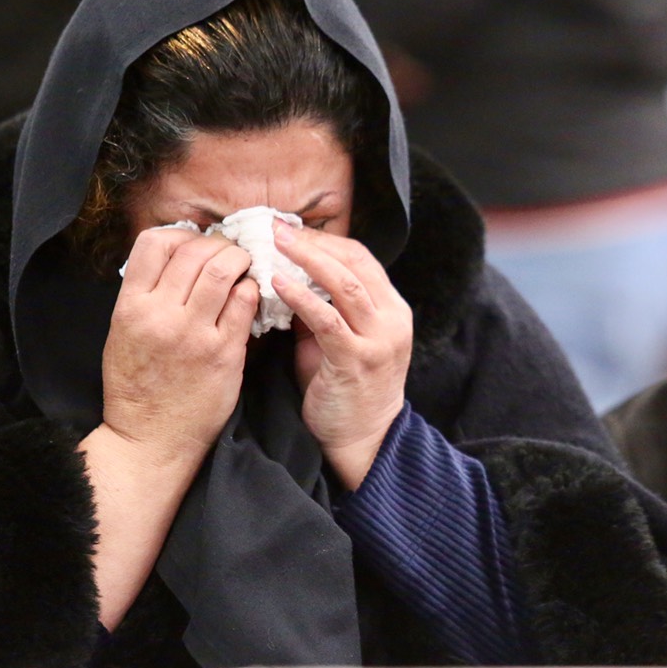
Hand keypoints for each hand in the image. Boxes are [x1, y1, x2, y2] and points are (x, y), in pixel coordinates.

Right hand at [100, 227, 258, 471]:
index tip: (194, 245)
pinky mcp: (224, 352)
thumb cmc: (137, 387)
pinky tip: (249, 296)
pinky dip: (252, 289)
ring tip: (243, 268)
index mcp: (130, 307)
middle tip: (229, 254)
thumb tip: (177, 258)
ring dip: (239, 260)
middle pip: (195, 250)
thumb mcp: (122, 333)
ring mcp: (194, 333)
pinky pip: (245, 302)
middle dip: (218, 244)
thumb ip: (145, 295)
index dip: (180, 235)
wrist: (151, 440)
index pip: (154, 243)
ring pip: (223, 269)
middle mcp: (160, 315)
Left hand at [270, 221, 410, 488]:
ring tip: (274, 245)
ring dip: (307, 259)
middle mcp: (392, 319)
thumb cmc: (344, 390)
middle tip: (275, 228)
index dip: (324, 240)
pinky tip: (277, 284)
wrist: (363, 440)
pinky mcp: (357, 360)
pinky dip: (301, 297)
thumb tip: (284, 277)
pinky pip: (328, 320)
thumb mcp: (337, 341)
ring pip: (346, 284)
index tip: (288, 230)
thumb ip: (321, 310)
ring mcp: (379, 340)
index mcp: (391, 309)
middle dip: (313, 242)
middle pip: (354, 262)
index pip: (360, 258)